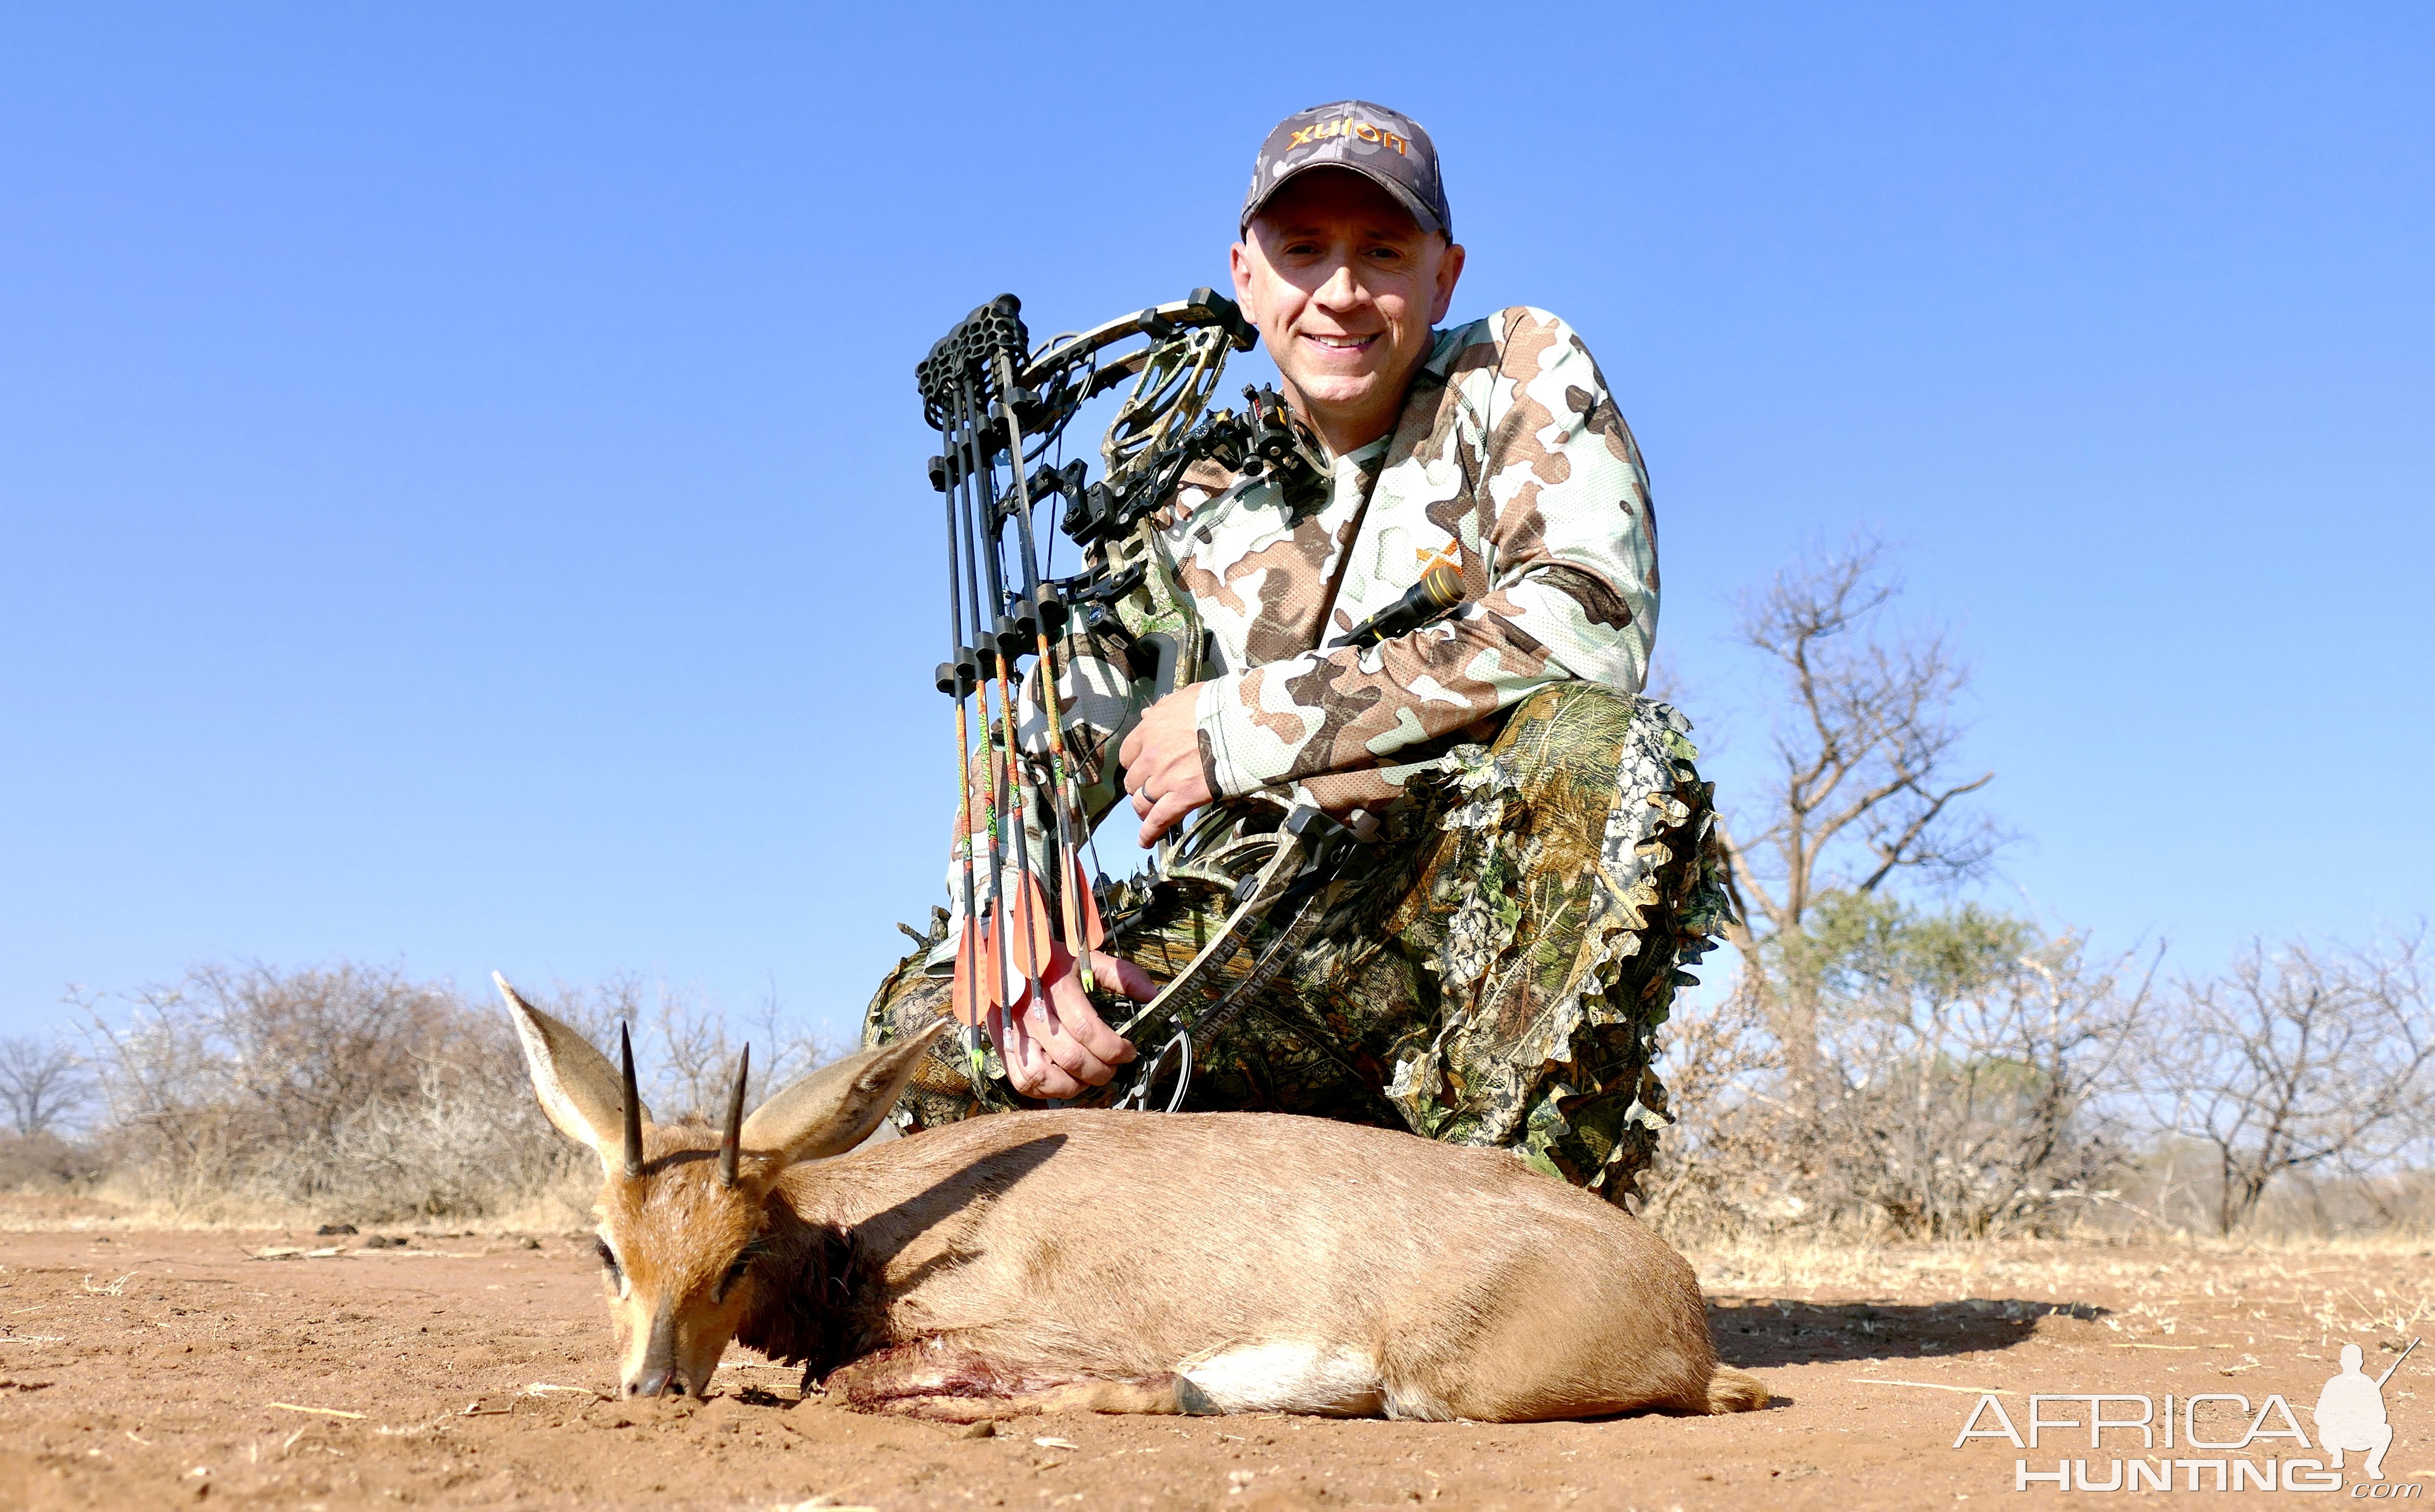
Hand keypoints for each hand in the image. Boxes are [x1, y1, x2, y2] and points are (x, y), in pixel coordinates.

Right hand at [990, 947, 1155, 1098]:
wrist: (999, 953)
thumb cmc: (1048, 957)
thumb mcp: (1085, 957)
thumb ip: (1121, 975)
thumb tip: (1153, 994)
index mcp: (1055, 987)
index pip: (1087, 1029)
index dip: (1114, 1048)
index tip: (1128, 1052)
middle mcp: (1031, 1012)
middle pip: (1071, 1057)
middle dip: (1101, 1070)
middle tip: (1113, 1067)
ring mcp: (1012, 1032)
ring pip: (1043, 1077)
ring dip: (1073, 1085)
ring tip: (1089, 1077)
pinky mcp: (1001, 1045)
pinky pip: (1021, 1081)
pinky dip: (1045, 1090)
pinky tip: (1063, 1080)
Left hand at [1117, 688, 1214, 845]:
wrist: (1243, 723)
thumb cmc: (1220, 707)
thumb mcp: (1186, 698)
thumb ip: (1164, 708)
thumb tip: (1148, 715)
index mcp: (1150, 729)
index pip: (1129, 754)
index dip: (1136, 763)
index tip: (1143, 767)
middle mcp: (1151, 755)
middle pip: (1133, 780)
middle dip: (1140, 787)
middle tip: (1150, 791)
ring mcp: (1165, 778)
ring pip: (1141, 802)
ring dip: (1144, 809)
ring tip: (1149, 815)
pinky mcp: (1183, 797)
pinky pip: (1158, 819)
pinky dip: (1149, 833)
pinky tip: (1145, 841)